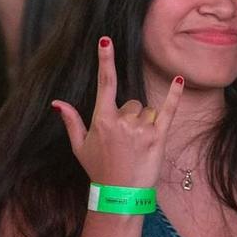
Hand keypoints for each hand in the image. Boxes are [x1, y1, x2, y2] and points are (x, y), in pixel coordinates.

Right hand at [54, 37, 182, 191]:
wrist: (119, 195)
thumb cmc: (99, 171)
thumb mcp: (80, 147)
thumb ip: (71, 121)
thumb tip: (57, 102)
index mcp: (102, 120)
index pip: (105, 83)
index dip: (105, 60)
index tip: (106, 40)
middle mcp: (122, 121)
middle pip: (132, 103)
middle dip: (130, 118)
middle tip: (126, 143)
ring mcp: (141, 128)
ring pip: (148, 111)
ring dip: (145, 124)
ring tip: (138, 147)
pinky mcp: (158, 137)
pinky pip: (168, 110)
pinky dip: (174, 95)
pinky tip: (179, 80)